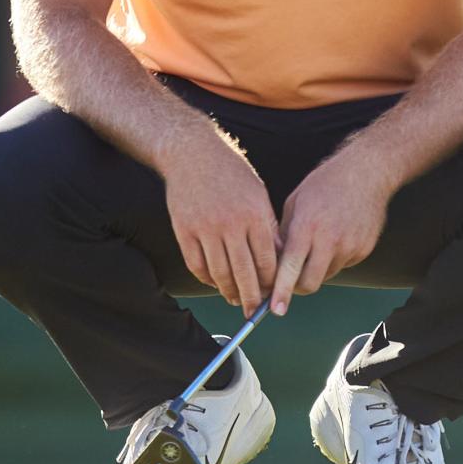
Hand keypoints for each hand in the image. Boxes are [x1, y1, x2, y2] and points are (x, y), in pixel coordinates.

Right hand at [162, 135, 279, 318]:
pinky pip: (196, 265)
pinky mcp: (184, 230)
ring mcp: (205, 228)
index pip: (267, 260)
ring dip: (228, 291)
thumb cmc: (229, 171)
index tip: (272, 292)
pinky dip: (206, 278)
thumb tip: (278, 258)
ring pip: (220, 273)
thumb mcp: (257, 193)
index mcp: (254, 214)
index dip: (270, 281)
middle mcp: (230, 224)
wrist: (191, 152)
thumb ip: (267, 225)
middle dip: (251, 297)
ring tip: (234, 299)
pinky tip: (214, 282)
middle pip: (244, 273)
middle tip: (254, 311)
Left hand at [270, 149, 395, 315]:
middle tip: (287, 281)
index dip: (280, 292)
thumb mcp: (294, 202)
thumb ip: (284, 234)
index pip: (290, 269)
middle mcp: (330, 240)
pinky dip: (332, 260)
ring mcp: (350, 247)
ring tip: (315, 243)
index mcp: (307, 226)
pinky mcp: (363, 250)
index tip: (274, 309)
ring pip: (325, 275)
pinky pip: (341, 266)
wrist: (366, 172)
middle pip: (309, 284)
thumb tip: (273, 262)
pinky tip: (333, 236)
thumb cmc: (325, 183)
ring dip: (314, 270)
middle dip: (295, 288)